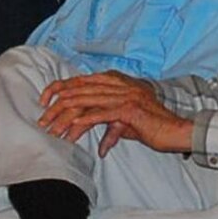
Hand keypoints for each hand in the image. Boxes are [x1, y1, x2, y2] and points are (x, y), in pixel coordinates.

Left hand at [35, 70, 195, 156]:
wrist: (175, 130)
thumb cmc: (151, 126)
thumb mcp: (124, 121)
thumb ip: (107, 123)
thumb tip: (95, 137)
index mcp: (115, 81)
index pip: (79, 81)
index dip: (58, 89)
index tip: (43, 102)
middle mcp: (118, 84)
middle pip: (79, 92)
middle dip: (57, 108)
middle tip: (42, 122)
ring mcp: (125, 96)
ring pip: (88, 102)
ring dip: (67, 117)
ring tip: (53, 128)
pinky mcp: (130, 110)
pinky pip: (104, 114)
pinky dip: (87, 119)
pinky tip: (74, 125)